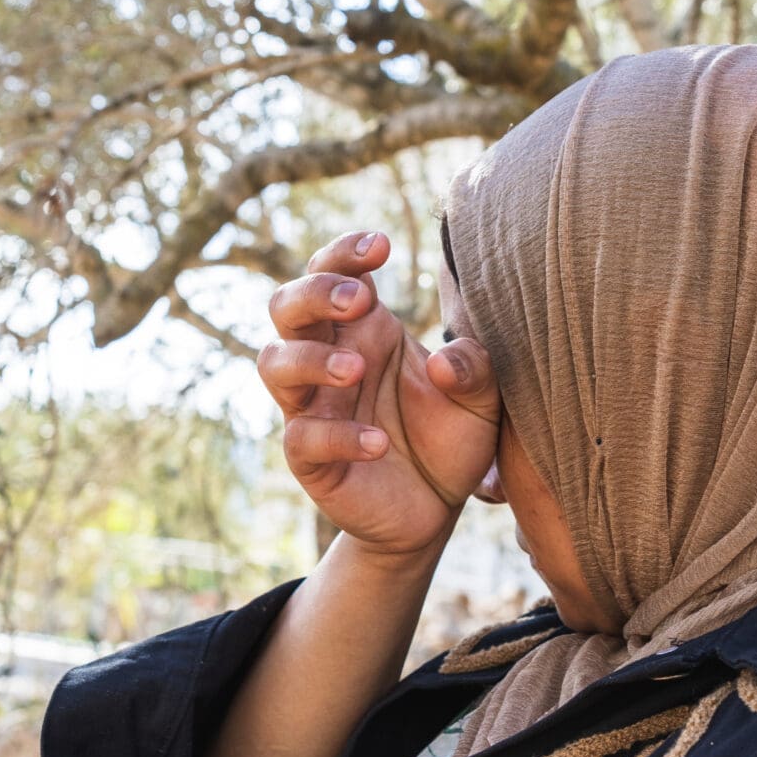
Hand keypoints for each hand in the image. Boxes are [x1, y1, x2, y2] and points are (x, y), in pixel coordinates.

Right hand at [259, 231, 499, 559]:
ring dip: (310, 359)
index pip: (333, 271)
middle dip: (314, 292)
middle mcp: (329, 358)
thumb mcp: (482, 401)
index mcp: (366, 329)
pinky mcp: (311, 459)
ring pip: (274, 364)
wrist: (437, 510)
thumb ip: (476, 370)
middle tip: (359, 301)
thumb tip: (446, 361)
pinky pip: (303, 438)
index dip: (345, 252)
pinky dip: (336, 435)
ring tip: (356, 369)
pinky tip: (377, 442)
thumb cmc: (451, 438)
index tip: (381, 246)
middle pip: (286, 305)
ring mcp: (313, 408)